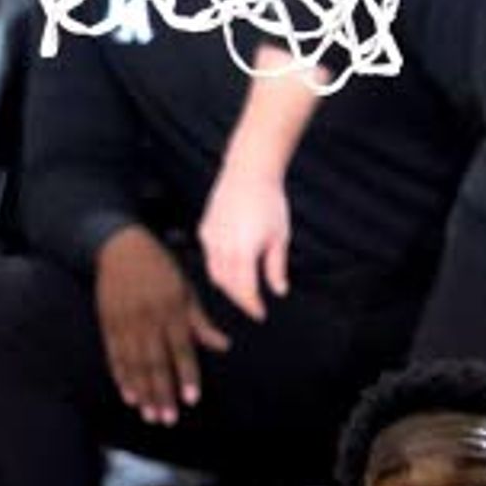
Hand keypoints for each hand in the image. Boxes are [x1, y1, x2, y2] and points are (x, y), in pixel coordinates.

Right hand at [94, 231, 228, 426]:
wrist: (119, 248)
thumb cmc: (158, 268)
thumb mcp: (185, 289)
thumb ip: (200, 322)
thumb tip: (222, 345)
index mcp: (171, 309)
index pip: (181, 349)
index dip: (186, 375)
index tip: (191, 398)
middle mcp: (148, 319)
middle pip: (156, 363)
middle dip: (162, 393)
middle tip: (167, 418)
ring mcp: (126, 324)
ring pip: (135, 365)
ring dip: (143, 392)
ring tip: (150, 414)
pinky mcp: (108, 325)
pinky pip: (115, 357)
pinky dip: (121, 378)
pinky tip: (128, 396)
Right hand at [197, 165, 291, 318]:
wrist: (249, 171)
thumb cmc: (269, 202)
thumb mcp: (280, 236)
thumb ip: (276, 268)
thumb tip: (279, 291)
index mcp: (244, 252)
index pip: (245, 290)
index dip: (252, 306)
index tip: (260, 314)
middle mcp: (223, 249)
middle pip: (228, 286)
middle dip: (240, 298)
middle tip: (252, 304)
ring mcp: (210, 240)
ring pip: (215, 274)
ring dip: (228, 284)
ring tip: (242, 287)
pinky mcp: (205, 231)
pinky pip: (210, 257)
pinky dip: (220, 266)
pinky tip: (232, 263)